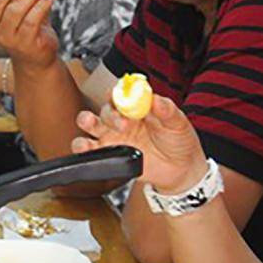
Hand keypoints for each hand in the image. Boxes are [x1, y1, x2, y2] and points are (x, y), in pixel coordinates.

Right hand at [71, 91, 205, 195]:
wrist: (180, 170)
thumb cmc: (179, 142)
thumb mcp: (179, 123)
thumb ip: (167, 111)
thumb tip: (157, 99)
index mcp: (137, 107)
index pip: (122, 93)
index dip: (118, 92)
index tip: (121, 95)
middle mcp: (122, 119)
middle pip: (105, 108)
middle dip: (110, 114)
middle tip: (124, 124)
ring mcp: (112, 136)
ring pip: (88, 123)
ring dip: (87, 121)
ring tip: (93, 124)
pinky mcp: (107, 154)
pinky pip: (87, 148)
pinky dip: (82, 146)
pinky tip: (88, 147)